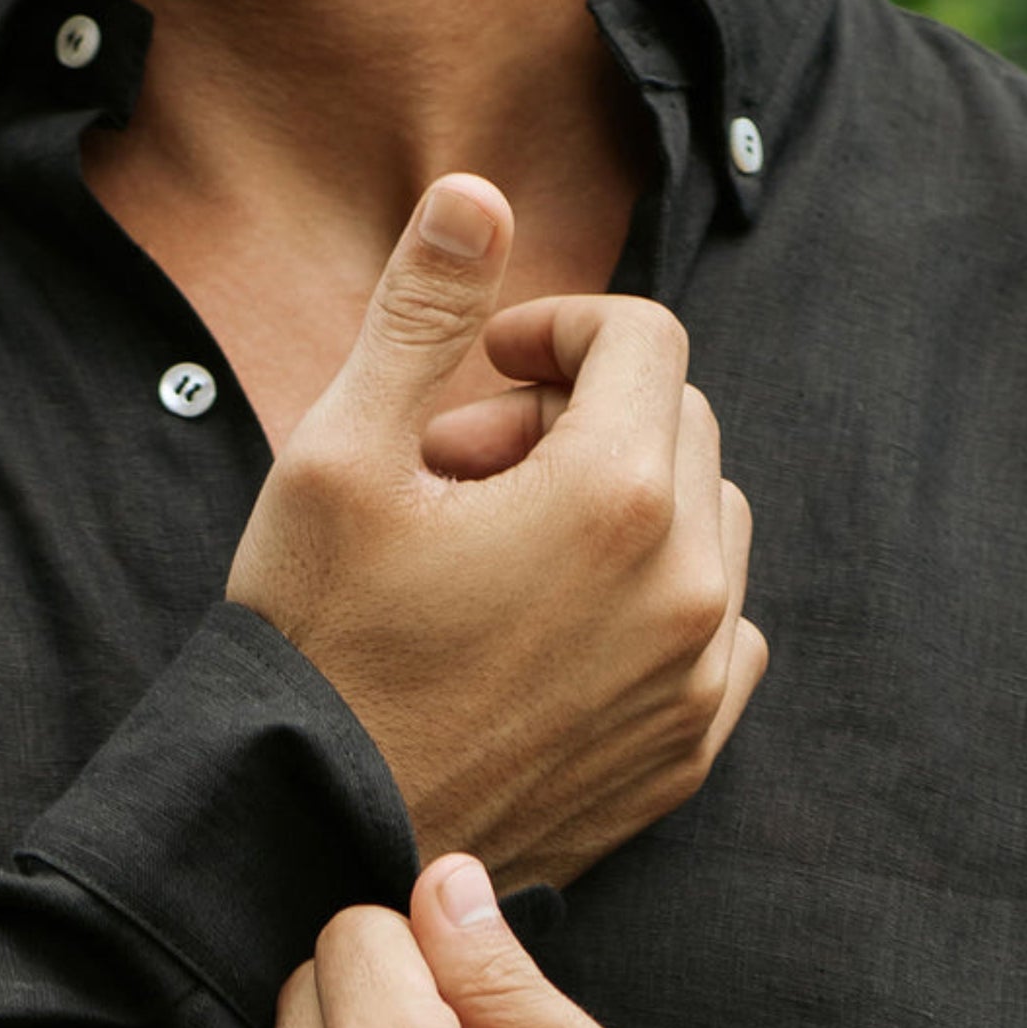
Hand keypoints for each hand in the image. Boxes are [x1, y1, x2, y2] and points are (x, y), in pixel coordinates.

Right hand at [226, 174, 765, 890]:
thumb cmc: (311, 648)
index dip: (558, 325)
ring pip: (707, 527)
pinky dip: (655, 600)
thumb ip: (420, 314)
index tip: (488, 363)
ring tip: (501, 547)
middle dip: (577, 416)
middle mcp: (686, 590)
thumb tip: (478, 192)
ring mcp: (694, 683)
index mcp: (614, 497)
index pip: (644, 338)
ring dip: (620, 505)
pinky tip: (552, 626)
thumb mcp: (335, 458)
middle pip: (680, 424)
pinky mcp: (682, 755)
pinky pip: (720, 634)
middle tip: (461, 465)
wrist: (307, 835)